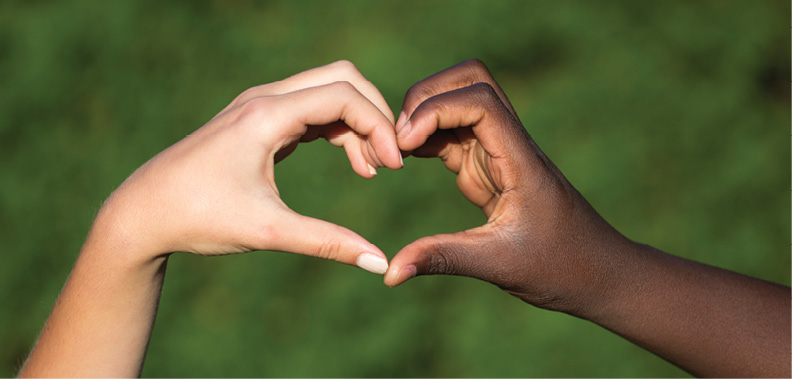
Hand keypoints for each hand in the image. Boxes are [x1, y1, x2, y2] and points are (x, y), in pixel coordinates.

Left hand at [93, 60, 401, 272]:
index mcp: (266, 115)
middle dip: (373, 114)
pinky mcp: (258, 120)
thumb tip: (378, 264)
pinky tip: (351, 163)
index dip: (378, 126)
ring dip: (357, 123)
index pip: (344, 95)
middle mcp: (265, 99)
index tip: (394, 168)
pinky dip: (338, 129)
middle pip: (341, 79)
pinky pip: (311, 109)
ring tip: (371, 170)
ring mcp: (260, 106)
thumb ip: (328, 243)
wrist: (143, 213)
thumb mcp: (267, 231)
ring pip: (328, 92)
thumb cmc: (198, 217)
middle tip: (389, 160)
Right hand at [383, 60, 789, 377]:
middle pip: (471, 80)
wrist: (599, 272)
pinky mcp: (491, 166)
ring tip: (397, 149)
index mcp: (520, 160)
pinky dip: (429, 137)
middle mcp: (512, 145)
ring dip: (426, 114)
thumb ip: (444, 258)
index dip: (437, 111)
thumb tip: (389, 272)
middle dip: (428, 95)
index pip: (481, 102)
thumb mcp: (499, 265)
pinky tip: (409, 159)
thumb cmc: (561, 267)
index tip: (406, 145)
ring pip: (461, 101)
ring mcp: (501, 152)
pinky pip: (457, 134)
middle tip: (399, 137)